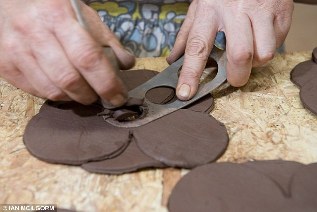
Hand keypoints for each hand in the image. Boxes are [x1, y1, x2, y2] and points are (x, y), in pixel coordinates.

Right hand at [0, 0, 134, 104]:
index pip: (88, 57)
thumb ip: (107, 41)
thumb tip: (126, 66)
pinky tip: (62, 87)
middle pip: (69, 78)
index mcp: (60, 16)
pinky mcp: (5, 64)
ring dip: (73, 98)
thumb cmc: (55, 11)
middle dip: (90, 95)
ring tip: (82, 92)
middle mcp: (34, 32)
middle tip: (100, 96)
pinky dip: (55, 95)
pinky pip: (36, 92)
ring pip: (52, 90)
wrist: (12, 4)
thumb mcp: (85, 17)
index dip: (107, 82)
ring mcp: (15, 50)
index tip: (119, 96)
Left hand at [167, 0, 293, 99]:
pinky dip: (268, 48)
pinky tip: (260, 37)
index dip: (191, 74)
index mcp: (209, 11)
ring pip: (263, 54)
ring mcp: (261, 11)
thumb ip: (186, 35)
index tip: (185, 93)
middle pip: (239, 55)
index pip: (197, 47)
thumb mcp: (199, 7)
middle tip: (234, 77)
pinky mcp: (281, 12)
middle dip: (237, 76)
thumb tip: (173, 61)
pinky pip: (278, 44)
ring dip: (255, 62)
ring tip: (249, 51)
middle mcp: (235, 11)